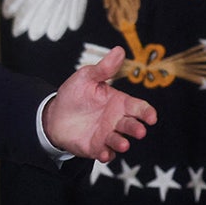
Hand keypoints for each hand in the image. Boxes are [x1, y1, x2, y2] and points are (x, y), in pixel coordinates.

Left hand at [42, 46, 156, 161]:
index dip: (147, 112)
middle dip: (136, 128)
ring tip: (122, 144)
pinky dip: (106, 154)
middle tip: (139, 130)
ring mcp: (107, 135)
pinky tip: (103, 153)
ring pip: (120, 141)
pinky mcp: (96, 147)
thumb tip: (119, 50)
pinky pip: (105, 153)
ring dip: (122, 143)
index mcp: (120, 103)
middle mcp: (117, 120)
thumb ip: (104, 68)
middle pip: (132, 126)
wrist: (54, 114)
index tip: (151, 117)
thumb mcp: (87, 77)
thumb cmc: (75, 94)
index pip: (139, 108)